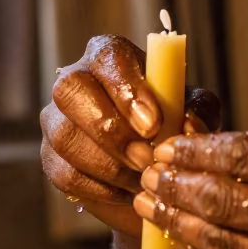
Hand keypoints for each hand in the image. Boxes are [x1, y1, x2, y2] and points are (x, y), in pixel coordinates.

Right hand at [40, 34, 220, 236]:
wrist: (155, 174)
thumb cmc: (174, 127)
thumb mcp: (194, 113)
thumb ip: (197, 111)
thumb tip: (189, 125)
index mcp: (111, 57)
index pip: (108, 57)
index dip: (126, 89)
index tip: (153, 124)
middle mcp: (76, 79)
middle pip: (70, 89)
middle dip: (111, 129)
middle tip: (146, 158)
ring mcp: (57, 119)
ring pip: (65, 136)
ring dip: (109, 165)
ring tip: (144, 178)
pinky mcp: (50, 157)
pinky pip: (65, 173)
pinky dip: (101, 188)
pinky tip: (127, 191)